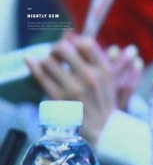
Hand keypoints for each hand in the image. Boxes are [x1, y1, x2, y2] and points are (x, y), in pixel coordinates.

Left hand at [25, 32, 142, 146]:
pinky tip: (32, 61)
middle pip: (64, 48)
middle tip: (58, 55)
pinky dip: (33, 65)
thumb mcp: (109, 76)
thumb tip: (72, 36)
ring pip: (49, 61)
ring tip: (51, 65)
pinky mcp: (58, 99)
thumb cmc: (103, 99)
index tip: (73, 48)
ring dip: (47, 60)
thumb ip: (95, 57)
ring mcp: (72, 88)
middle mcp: (89, 77)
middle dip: (57, 48)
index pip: (85, 42)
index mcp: (104, 69)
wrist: (102, 128)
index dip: (76, 41)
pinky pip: (40, 76)